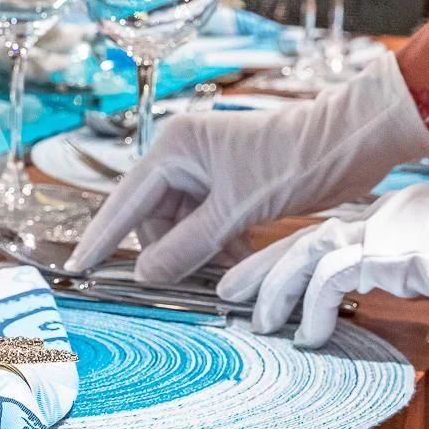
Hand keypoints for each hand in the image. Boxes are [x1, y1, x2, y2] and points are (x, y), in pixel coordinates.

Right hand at [67, 55, 428, 280]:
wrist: (350, 143)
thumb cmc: (294, 160)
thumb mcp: (237, 209)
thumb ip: (188, 245)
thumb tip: (146, 274)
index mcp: (176, 148)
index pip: (125, 200)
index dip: (101, 237)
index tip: (78, 266)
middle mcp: (185, 156)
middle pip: (154, 218)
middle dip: (168, 254)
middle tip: (185, 285)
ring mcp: (209, 171)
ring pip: (183, 227)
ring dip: (198, 254)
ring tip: (221, 276)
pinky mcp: (232, 186)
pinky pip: (208, 225)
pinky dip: (218, 247)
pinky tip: (237, 264)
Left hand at [223, 167, 428, 347]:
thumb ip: (423, 261)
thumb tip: (410, 275)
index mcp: (393, 217)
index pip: (329, 236)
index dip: (292, 259)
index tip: (267, 281)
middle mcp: (380, 219)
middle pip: (302, 240)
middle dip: (262, 268)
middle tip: (230, 293)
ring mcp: (383, 233)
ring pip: (304, 256)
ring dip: (274, 290)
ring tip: (257, 322)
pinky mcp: (390, 254)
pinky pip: (332, 281)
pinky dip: (312, 310)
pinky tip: (307, 337)